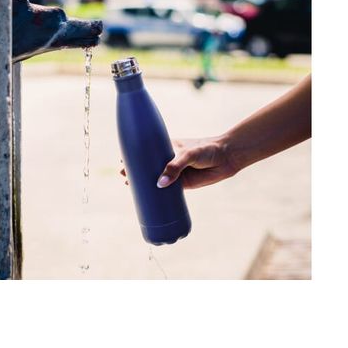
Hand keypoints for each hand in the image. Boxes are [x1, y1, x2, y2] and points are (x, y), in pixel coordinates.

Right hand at [120, 136, 238, 189]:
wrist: (226, 158)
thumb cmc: (206, 149)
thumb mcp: (188, 155)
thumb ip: (175, 167)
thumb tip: (160, 184)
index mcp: (166, 147)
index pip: (146, 151)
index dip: (133, 156)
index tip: (122, 162)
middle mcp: (167, 160)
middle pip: (147, 166)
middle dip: (134, 172)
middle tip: (123, 178)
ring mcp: (174, 173)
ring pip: (155, 179)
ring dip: (143, 185)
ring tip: (130, 188)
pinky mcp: (182, 185)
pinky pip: (166, 191)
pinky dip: (157, 196)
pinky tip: (147, 201)